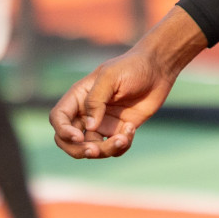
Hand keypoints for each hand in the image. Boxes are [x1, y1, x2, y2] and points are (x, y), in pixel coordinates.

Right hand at [50, 7, 205, 158]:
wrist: (159, 68)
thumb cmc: (132, 67)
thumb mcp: (110, 77)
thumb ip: (96, 100)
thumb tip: (89, 127)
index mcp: (79, 97)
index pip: (59, 118)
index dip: (63, 131)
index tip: (78, 136)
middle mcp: (87, 113)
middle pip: (69, 141)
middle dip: (79, 150)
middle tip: (94, 150)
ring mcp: (103, 123)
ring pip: (93, 148)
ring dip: (105, 149)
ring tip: (124, 138)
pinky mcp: (120, 130)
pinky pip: (114, 148)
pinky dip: (121, 145)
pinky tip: (131, 128)